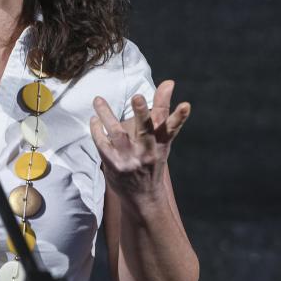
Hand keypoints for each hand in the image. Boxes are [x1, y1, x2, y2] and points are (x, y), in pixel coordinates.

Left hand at [90, 80, 190, 204]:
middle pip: (146, 130)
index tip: (186, 105)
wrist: (143, 198)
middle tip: (137, 97)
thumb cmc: (152, 160)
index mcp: (162, 144)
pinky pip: (102, 144)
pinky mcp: (114, 164)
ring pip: (117, 133)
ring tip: (98, 99)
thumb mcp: (161, 139)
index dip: (180, 116)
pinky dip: (97, 130)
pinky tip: (95, 119)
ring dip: (107, 115)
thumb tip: (169, 82)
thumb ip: (162, 111)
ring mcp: (130, 159)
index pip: (172, 127)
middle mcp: (148, 151)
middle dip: (142, 113)